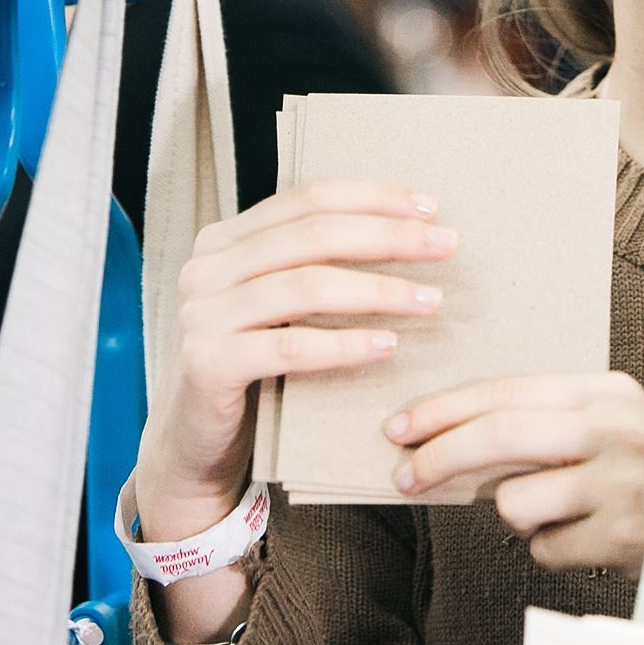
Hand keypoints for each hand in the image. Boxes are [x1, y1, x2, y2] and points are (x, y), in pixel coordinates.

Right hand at [134, 180, 457, 538]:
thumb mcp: (275, 306)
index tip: (430, 208)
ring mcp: (201, 315)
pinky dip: (344, 344)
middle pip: (313, 235)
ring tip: (430, 301)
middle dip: (389, 236)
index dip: (372, 198)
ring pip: (307, 286)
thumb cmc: (253, 368)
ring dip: (379, 290)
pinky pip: (289, 347)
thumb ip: (310, 265)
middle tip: (446, 246)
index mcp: (224, 240)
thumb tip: (406, 228)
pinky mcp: (207, 363)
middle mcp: (206, 269)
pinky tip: (387, 345)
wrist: (197, 446)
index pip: (307, 199)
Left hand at [387, 372, 643, 577]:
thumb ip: (543, 425)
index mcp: (606, 390)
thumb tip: (447, 440)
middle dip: (441, 456)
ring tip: (563, 514)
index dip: (444, 409)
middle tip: (406, 477)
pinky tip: (588, 540)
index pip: (507, 390)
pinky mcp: (623, 534)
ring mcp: (622, 480)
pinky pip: (545, 550)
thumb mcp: (606, 428)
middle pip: (501, 434)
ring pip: (516, 502)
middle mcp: (616, 427)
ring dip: (521, 517)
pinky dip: (553, 551)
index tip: (399, 427)